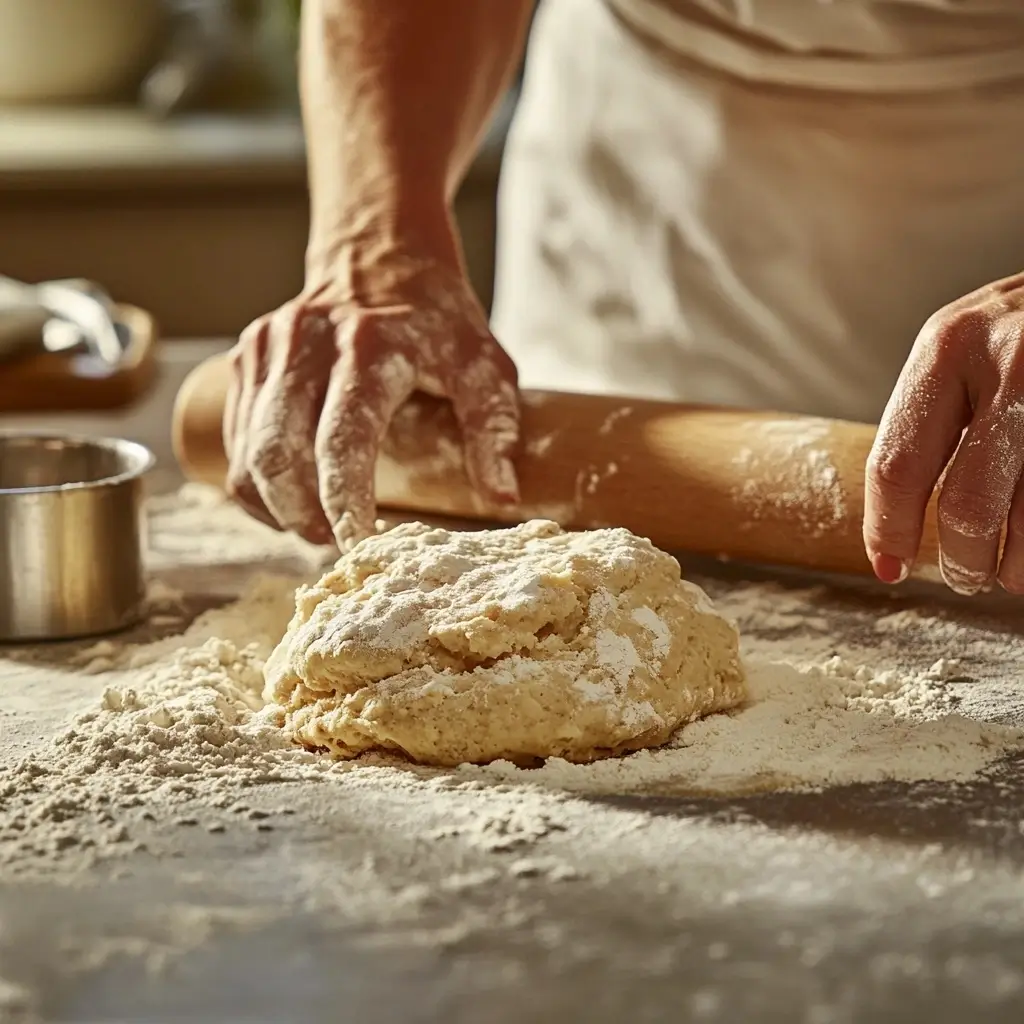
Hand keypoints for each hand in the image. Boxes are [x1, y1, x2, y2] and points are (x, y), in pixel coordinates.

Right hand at [222, 256, 519, 548]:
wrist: (380, 259)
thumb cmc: (438, 324)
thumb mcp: (483, 366)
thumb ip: (494, 429)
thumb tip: (501, 501)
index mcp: (367, 346)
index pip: (342, 439)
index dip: (344, 501)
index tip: (356, 544)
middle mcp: (306, 342)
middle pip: (278, 453)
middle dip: (301, 514)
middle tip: (332, 544)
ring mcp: (267, 348)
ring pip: (248, 452)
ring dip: (275, 505)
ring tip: (312, 527)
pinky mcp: (246, 358)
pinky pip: (235, 438)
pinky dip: (254, 481)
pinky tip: (285, 502)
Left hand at [864, 271, 1023, 594]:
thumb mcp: (971, 347)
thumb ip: (936, 416)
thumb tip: (898, 523)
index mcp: (948, 348)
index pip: (897, 463)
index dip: (889, 528)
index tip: (889, 566)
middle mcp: (1010, 361)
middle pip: (967, 506)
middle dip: (964, 561)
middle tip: (966, 577)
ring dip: (1018, 566)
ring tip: (1013, 572)